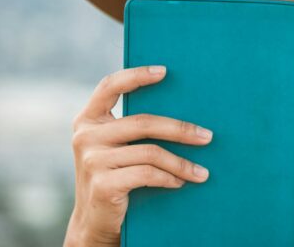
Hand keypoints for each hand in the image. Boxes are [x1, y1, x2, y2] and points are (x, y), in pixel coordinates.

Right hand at [63, 66, 213, 246]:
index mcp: (88, 119)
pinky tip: (180, 182)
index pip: (109, 86)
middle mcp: (85, 136)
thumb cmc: (115, 175)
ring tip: (201, 171)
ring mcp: (92, 161)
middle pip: (142, 122)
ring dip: (181, 162)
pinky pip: (147, 174)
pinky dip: (169, 177)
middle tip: (207, 137)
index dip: (136, 76)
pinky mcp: (102, 184)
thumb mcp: (115, 147)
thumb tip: (180, 105)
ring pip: (150, 152)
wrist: (94, 221)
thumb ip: (130, 127)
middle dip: (180, 129)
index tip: (165, 71)